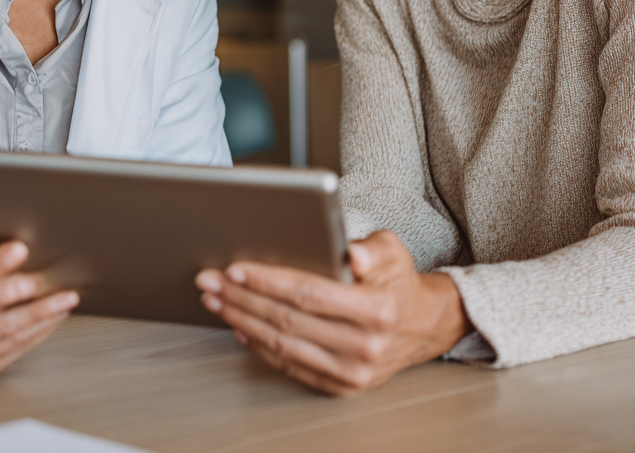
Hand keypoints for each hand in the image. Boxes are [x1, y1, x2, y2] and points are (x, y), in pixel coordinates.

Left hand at [195, 230, 471, 395]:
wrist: (422, 325)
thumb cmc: (398, 281)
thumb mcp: (392, 250)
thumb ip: (370, 248)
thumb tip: (347, 252)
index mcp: (376, 309)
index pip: (309, 293)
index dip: (268, 280)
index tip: (236, 268)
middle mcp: (364, 347)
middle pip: (287, 320)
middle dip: (242, 298)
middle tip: (211, 281)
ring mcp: (352, 373)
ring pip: (283, 345)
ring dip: (242, 321)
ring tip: (217, 301)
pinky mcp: (341, 386)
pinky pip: (290, 366)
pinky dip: (260, 346)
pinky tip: (240, 326)